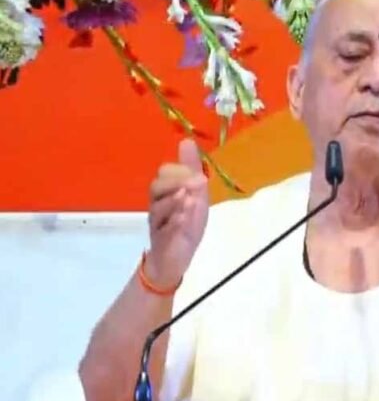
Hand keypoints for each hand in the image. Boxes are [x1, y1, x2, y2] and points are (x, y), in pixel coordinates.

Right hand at [145, 139, 208, 287]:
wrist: (175, 259)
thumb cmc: (184, 224)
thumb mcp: (194, 195)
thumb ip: (190, 170)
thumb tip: (187, 141)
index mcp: (164, 193)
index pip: (164, 174)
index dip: (180, 172)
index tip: (199, 175)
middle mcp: (157, 206)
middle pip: (157, 188)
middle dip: (176, 183)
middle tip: (198, 183)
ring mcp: (158, 224)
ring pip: (159, 208)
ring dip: (174, 201)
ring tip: (188, 197)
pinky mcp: (162, 241)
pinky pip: (165, 230)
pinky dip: (174, 223)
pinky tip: (184, 218)